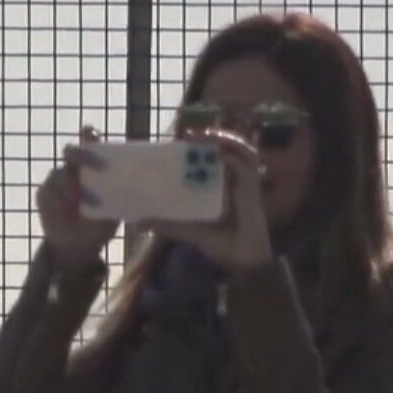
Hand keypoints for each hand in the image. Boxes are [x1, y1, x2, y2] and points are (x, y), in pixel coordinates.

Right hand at [37, 126, 118, 273]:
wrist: (80, 245)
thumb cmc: (102, 222)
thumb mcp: (118, 211)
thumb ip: (127, 202)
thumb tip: (150, 204)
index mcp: (92, 166)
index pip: (89, 142)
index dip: (88, 134)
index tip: (91, 132)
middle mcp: (72, 168)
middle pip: (71, 151)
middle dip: (82, 155)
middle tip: (99, 167)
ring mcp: (56, 180)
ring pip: (59, 174)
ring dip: (72, 188)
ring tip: (82, 206)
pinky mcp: (44, 195)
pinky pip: (48, 194)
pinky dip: (58, 204)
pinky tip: (67, 214)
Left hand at [136, 127, 274, 273]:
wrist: (242, 259)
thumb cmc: (219, 243)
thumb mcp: (187, 230)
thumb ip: (166, 224)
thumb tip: (139, 221)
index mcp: (219, 184)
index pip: (208, 157)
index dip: (197, 145)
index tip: (179, 139)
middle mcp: (232, 178)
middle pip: (224, 147)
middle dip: (207, 137)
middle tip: (187, 133)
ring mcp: (244, 182)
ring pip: (238, 150)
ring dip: (222, 139)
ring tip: (202, 135)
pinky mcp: (253, 189)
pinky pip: (245, 167)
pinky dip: (233, 157)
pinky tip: (219, 153)